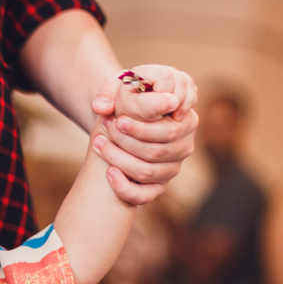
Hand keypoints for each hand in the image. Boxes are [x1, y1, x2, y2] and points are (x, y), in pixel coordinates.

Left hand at [90, 65, 198, 204]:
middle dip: (126, 141)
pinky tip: (108, 171)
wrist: (122, 119)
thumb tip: (101, 107)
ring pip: (146, 172)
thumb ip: (112, 93)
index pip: (169, 130)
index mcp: (184, 119)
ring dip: (118, 158)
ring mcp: (172, 168)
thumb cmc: (127, 98)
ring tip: (98, 142)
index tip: (119, 120)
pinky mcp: (158, 186)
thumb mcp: (121, 88)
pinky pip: (143, 195)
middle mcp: (184, 145)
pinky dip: (124, 187)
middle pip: (157, 152)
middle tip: (105, 128)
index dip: (141, 128)